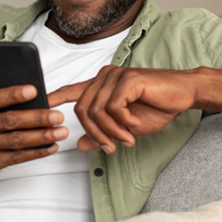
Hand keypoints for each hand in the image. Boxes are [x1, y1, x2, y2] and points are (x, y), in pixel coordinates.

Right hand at [0, 85, 67, 190]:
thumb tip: (32, 99)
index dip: (13, 94)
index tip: (33, 90)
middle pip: (10, 121)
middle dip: (37, 118)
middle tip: (57, 115)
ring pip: (16, 141)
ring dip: (42, 136)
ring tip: (60, 132)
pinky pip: (17, 157)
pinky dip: (37, 152)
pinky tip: (51, 146)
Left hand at [49, 65, 221, 153]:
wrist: (183, 94)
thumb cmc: (155, 106)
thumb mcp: (125, 127)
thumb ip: (102, 132)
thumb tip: (81, 144)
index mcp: (101, 83)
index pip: (72, 89)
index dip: (54, 97)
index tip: (38, 105)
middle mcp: (105, 76)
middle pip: (82, 108)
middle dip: (94, 132)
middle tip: (111, 146)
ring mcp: (116, 75)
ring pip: (96, 110)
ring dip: (110, 131)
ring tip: (125, 139)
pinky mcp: (128, 79)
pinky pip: (113, 108)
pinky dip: (122, 123)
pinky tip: (134, 125)